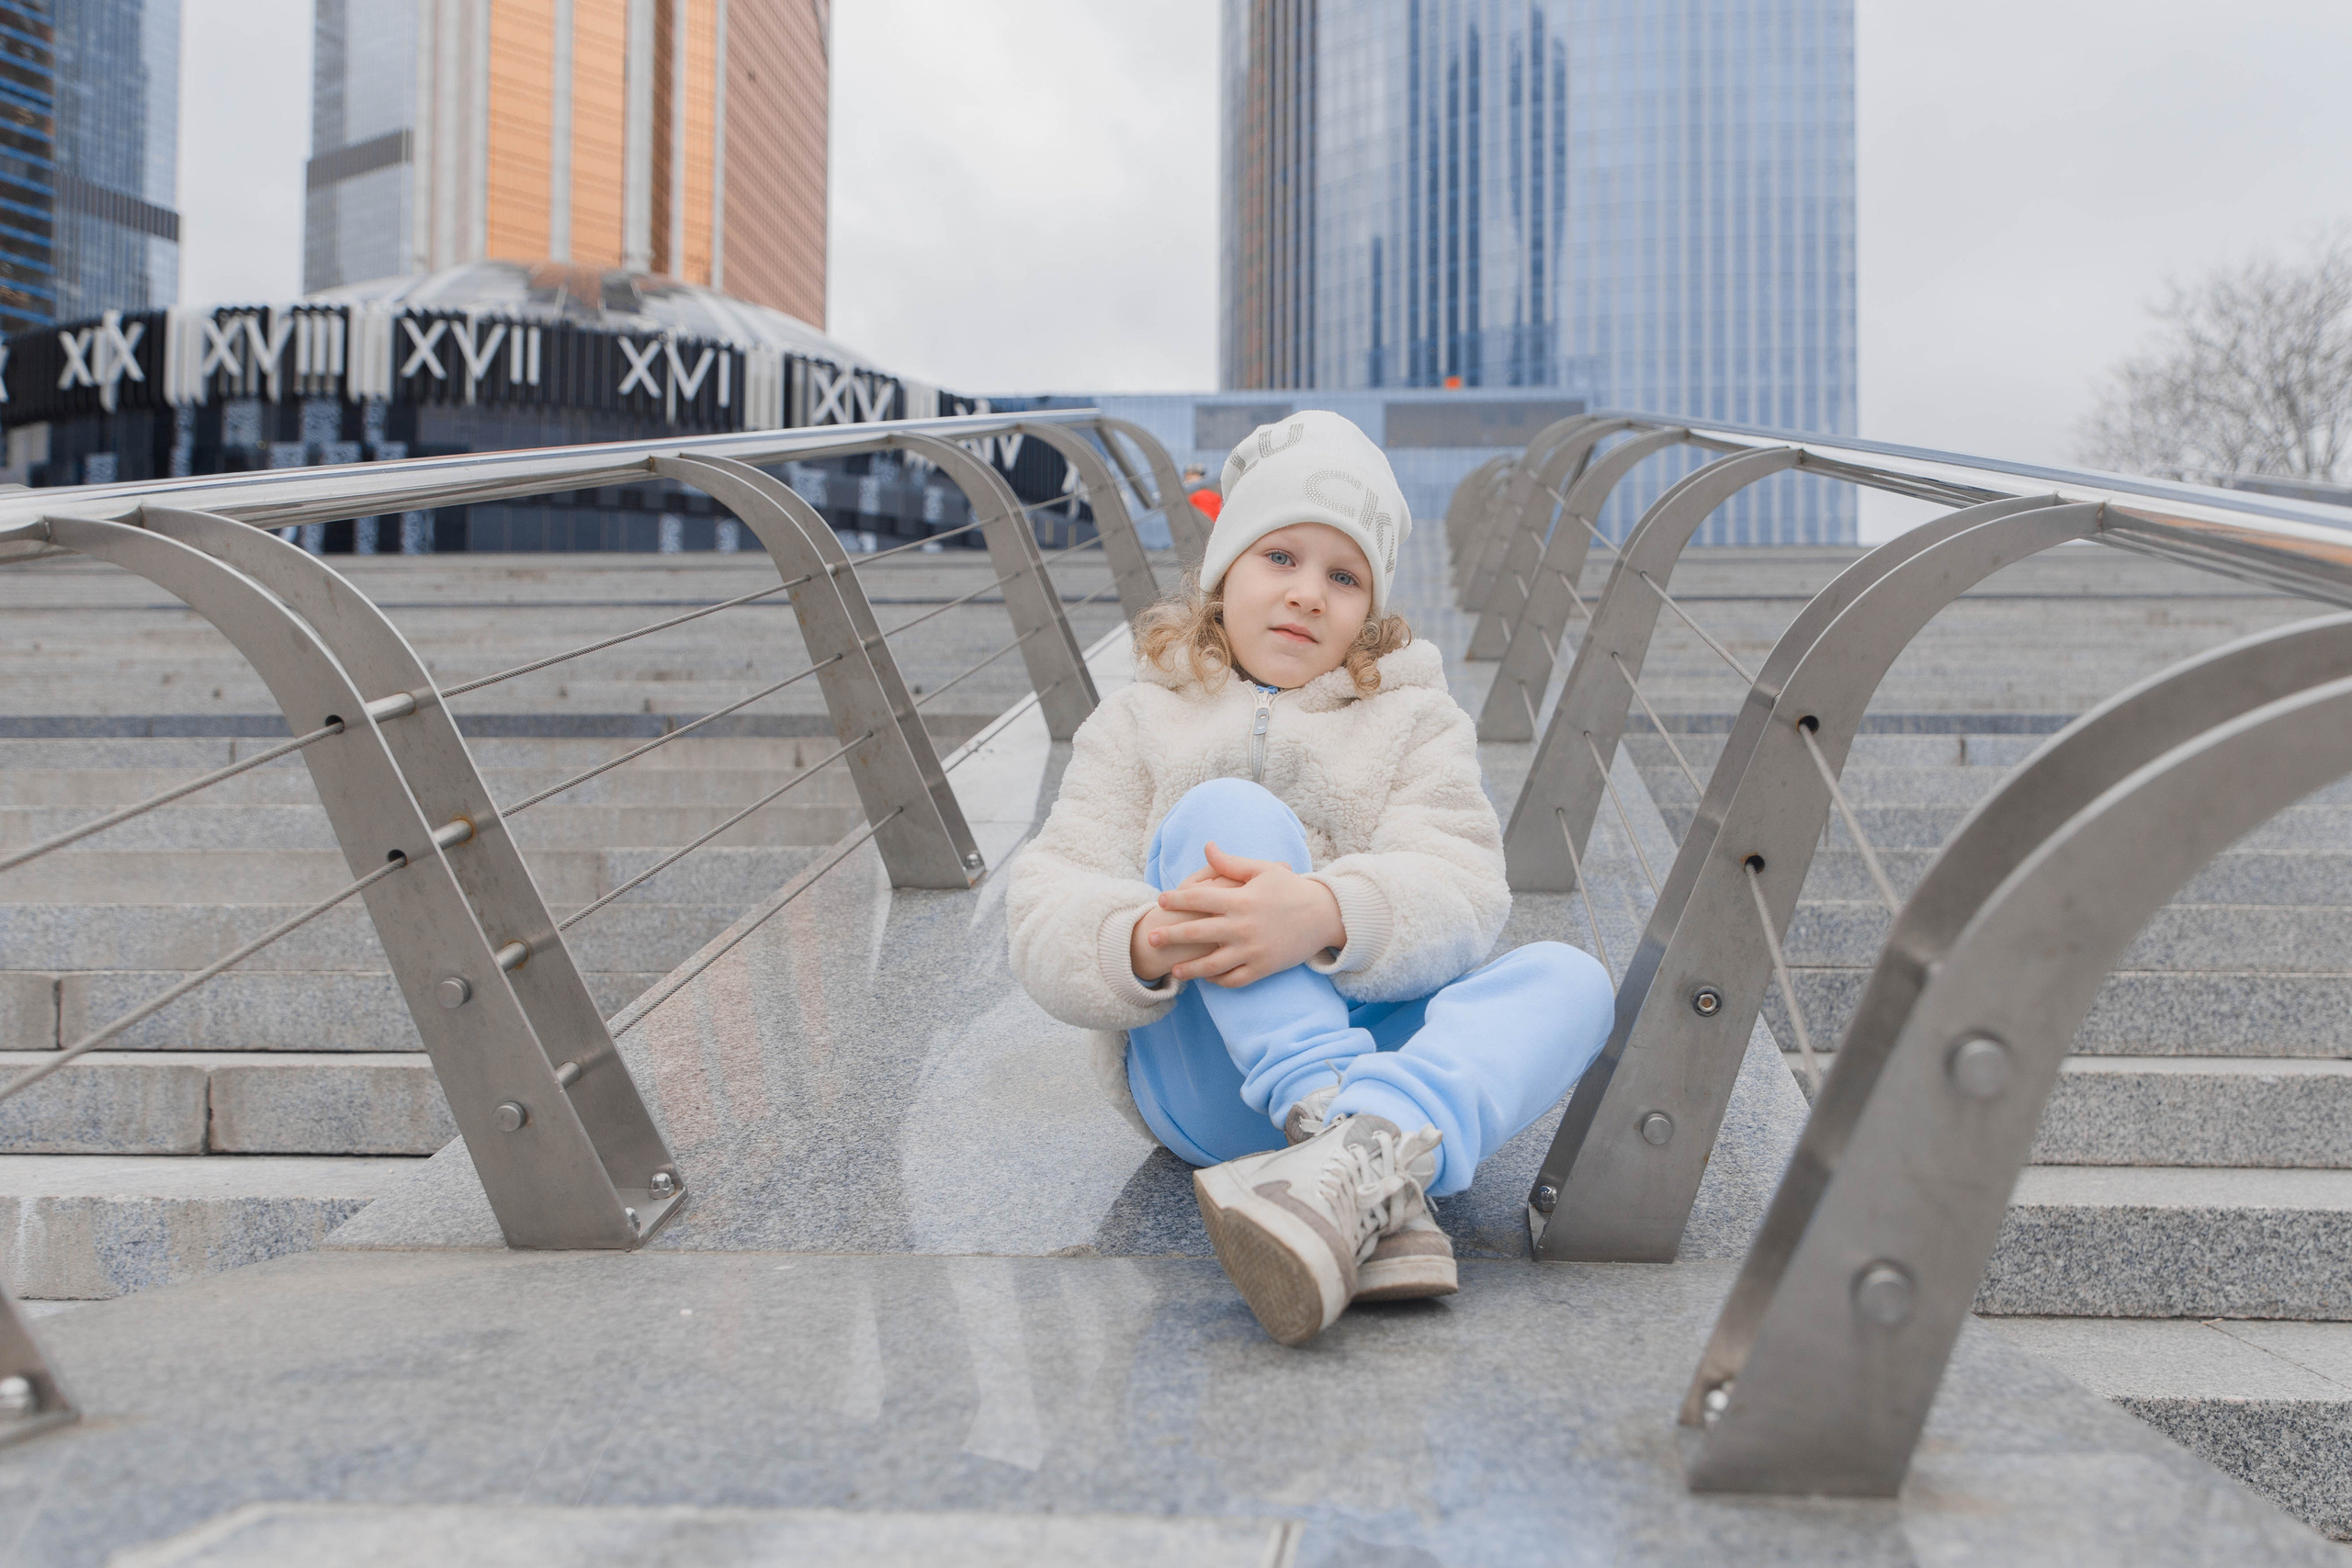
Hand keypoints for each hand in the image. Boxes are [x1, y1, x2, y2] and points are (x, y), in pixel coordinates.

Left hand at [1145, 842, 1345, 987]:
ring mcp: (1252, 950)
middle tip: (1151, 938)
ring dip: (1189, 969)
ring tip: (1174, 970)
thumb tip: (1207, 847)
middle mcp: (1242, 927)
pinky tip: (1206, 979)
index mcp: (1240, 900)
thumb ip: (1231, 863)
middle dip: (1171, 936)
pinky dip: (1218, 981)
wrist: (1325, 915)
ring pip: (1212, 965)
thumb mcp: (1263, 870)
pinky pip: (1234, 979)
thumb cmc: (1291, 889)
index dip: (1176, 899)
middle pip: (1197, 933)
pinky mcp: (1263, 968)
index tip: (1160, 900)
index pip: (1198, 898)